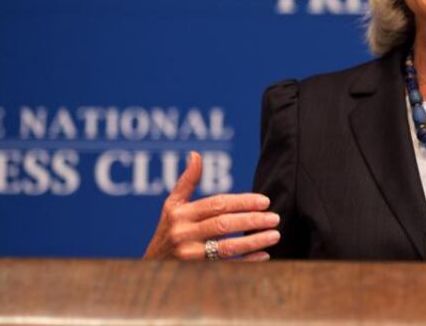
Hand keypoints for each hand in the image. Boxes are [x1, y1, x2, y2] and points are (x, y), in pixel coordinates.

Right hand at [143, 151, 280, 260]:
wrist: (151, 266)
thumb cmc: (167, 229)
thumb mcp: (172, 205)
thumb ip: (186, 181)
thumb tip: (196, 154)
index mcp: (181, 213)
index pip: (217, 204)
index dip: (243, 202)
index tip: (265, 201)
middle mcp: (183, 233)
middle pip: (223, 225)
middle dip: (252, 220)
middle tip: (274, 218)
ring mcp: (189, 255)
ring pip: (226, 247)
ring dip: (253, 241)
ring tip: (274, 235)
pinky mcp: (195, 272)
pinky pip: (226, 266)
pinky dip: (246, 262)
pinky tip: (264, 256)